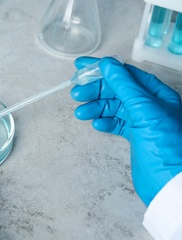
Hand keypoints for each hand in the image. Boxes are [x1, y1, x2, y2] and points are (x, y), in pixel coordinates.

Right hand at [70, 57, 181, 205]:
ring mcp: (142, 121)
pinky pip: (115, 123)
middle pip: (116, 90)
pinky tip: (97, 125)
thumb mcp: (144, 110)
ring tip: (81, 113)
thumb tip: (108, 65)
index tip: (81, 67)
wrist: (170, 183)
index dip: (102, 68)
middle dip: (95, 91)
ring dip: (95, 108)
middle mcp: (149, 105)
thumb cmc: (167, 147)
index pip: (125, 74)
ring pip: (112, 107)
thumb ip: (124, 85)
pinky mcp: (135, 136)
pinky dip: (104, 122)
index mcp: (157, 94)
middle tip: (76, 94)